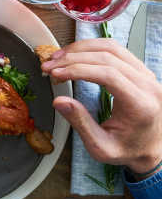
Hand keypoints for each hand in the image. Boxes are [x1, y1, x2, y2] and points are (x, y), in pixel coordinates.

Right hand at [44, 39, 161, 175]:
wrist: (150, 149)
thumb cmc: (127, 150)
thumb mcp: (101, 147)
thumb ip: (80, 123)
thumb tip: (59, 101)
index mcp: (141, 105)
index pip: (108, 74)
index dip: (78, 69)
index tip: (55, 73)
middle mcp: (149, 86)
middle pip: (108, 57)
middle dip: (73, 58)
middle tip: (49, 65)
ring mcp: (147, 76)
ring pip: (111, 47)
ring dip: (80, 48)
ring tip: (58, 57)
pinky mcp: (141, 71)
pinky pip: (116, 50)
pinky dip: (91, 48)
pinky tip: (74, 55)